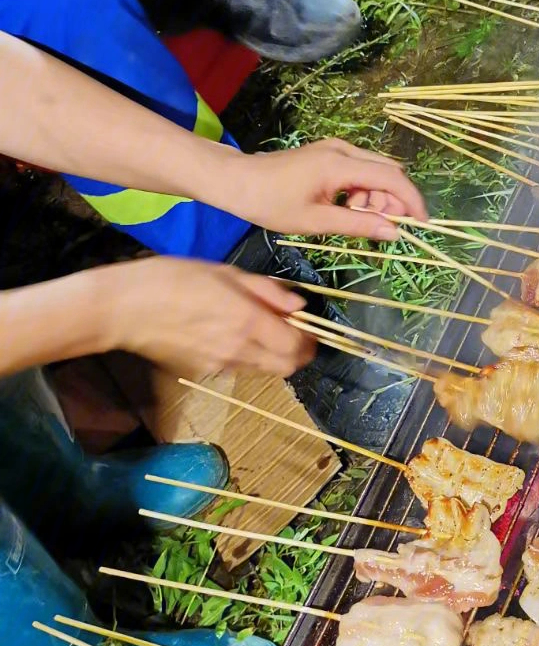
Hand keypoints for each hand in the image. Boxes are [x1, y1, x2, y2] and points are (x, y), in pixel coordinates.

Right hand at [96, 258, 315, 376]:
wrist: (122, 309)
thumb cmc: (171, 278)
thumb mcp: (223, 272)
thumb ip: (266, 290)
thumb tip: (299, 304)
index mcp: (248, 321)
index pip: (298, 345)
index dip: (310, 338)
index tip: (308, 326)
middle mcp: (239, 350)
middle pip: (287, 367)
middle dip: (297, 353)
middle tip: (291, 333)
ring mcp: (221, 365)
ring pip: (264, 370)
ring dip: (271, 355)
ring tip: (255, 329)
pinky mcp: (203, 373)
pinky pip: (237, 368)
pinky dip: (245, 356)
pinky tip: (225, 335)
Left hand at [227, 139, 428, 241]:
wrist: (236, 181)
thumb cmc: (270, 203)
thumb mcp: (316, 221)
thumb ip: (358, 225)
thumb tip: (394, 233)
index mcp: (340, 164)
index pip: (392, 178)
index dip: (411, 201)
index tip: (421, 224)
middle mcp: (343, 150)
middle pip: (388, 172)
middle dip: (393, 200)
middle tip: (382, 227)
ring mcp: (335, 149)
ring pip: (375, 172)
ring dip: (376, 198)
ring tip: (355, 219)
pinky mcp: (329, 154)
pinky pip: (359, 170)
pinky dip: (362, 191)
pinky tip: (345, 208)